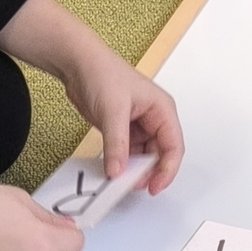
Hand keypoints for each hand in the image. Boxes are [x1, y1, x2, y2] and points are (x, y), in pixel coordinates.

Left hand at [0, 0, 184, 189]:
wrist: (77, 63)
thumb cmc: (102, 72)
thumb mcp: (113, 111)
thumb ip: (117, 144)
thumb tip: (118, 171)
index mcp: (162, 109)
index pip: (174, 147)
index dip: (167, 170)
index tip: (154, 187)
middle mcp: (154, 118)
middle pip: (160, 155)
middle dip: (148, 172)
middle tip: (132, 185)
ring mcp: (138, 125)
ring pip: (143, 157)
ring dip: (133, 170)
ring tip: (120, 180)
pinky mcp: (122, 130)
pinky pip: (127, 153)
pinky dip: (121, 163)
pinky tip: (112, 170)